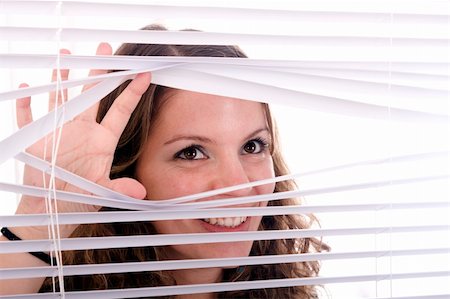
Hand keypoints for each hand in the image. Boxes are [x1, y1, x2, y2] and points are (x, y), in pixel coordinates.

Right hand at [14, 43, 150, 238]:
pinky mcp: (36, 138)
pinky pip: (28, 117)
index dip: (132, 92)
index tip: (145, 73)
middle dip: (98, 72)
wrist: (52, 206)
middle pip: (93, 95)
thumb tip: (141, 192)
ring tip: (66, 54)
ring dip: (61, 78)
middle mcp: (83, 129)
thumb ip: (119, 188)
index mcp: (102, 139)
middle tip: (105, 48)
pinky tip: (26, 86)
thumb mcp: (101, 192)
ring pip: (61, 98)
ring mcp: (59, 130)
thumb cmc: (79, 198)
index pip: (121, 110)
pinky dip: (26, 103)